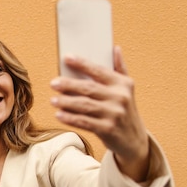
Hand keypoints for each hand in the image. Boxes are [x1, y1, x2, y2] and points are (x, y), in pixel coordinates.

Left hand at [50, 47, 149, 181]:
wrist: (134, 139)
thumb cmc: (125, 110)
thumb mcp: (126, 89)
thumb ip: (120, 68)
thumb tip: (115, 48)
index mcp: (122, 84)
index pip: (99, 70)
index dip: (82, 63)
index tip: (67, 58)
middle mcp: (119, 97)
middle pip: (89, 88)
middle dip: (69, 85)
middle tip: (53, 83)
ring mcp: (114, 114)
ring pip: (85, 105)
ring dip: (66, 102)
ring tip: (53, 100)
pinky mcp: (107, 129)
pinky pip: (84, 122)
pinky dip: (70, 118)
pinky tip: (59, 114)